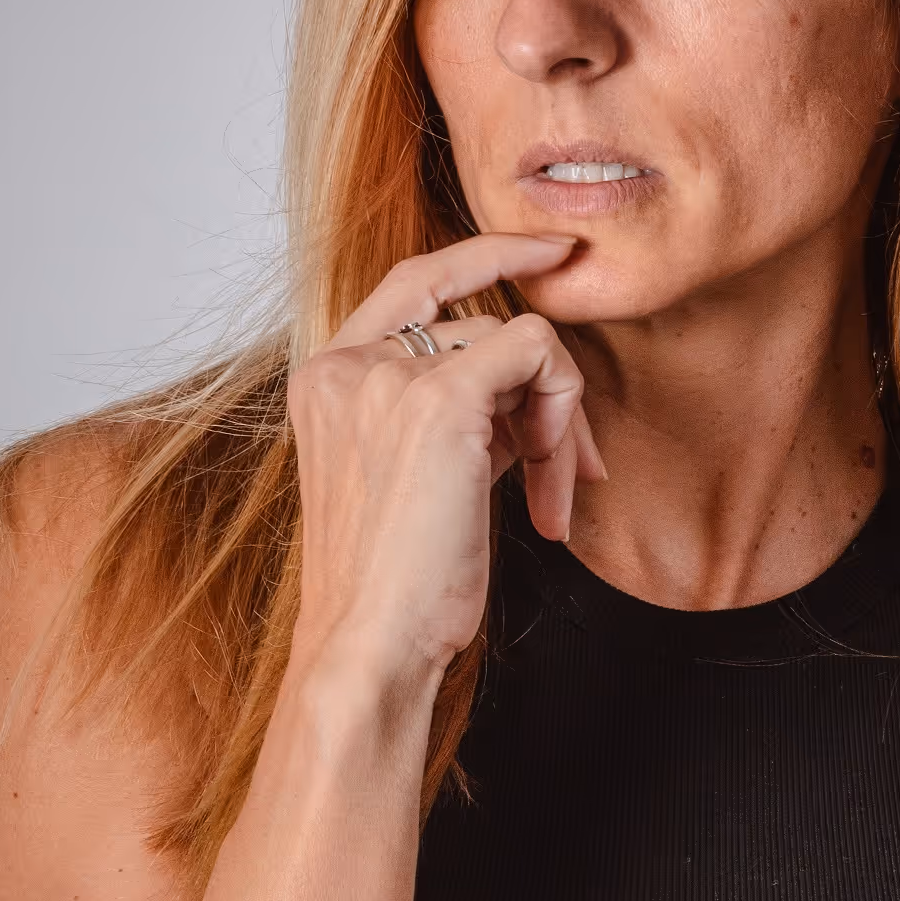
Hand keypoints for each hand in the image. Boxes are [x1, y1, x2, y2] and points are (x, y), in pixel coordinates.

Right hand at [284, 232, 605, 697]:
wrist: (368, 648)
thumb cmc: (395, 589)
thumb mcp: (416, 481)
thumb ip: (457, 417)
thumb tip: (531, 395)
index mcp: (326, 378)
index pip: (414, 280)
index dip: (488, 253)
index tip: (555, 254)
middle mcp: (346, 363)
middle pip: (481, 317)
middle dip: (544, 390)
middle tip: (573, 466)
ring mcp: (387, 374)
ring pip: (518, 339)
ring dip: (558, 424)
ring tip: (551, 500)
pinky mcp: (440, 397)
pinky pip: (538, 351)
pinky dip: (564, 419)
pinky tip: (550, 495)